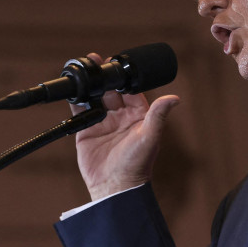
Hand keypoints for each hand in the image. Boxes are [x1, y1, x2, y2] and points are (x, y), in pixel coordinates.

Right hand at [72, 53, 180, 200]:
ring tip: (84, 69)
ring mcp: (102, 123)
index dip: (123, 77)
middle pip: (110, 90)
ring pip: (95, 97)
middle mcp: (120, 117)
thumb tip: (175, 98)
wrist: (115, 186)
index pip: (129, 90)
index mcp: (137, 116)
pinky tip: (73, 89)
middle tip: (96, 60)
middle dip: (104, 76)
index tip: (116, 63)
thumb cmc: (137, 165)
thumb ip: (158, 115)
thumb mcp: (150, 137)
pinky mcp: (86, 130)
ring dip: (90, 84)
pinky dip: (76, 99)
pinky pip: (80, 111)